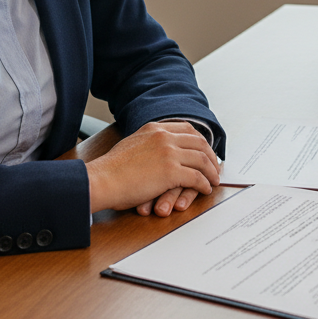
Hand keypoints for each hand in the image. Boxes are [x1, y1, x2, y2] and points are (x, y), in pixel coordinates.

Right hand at [85, 121, 220, 213]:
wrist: (102, 180)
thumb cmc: (111, 169)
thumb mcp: (131, 144)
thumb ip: (147, 143)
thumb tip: (155, 149)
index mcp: (154, 129)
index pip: (187, 129)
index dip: (200, 141)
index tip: (205, 150)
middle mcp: (164, 137)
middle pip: (199, 142)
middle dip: (210, 156)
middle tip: (215, 167)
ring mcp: (169, 153)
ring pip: (201, 160)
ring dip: (211, 171)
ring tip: (214, 180)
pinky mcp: (171, 172)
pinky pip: (196, 178)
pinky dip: (204, 184)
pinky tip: (205, 189)